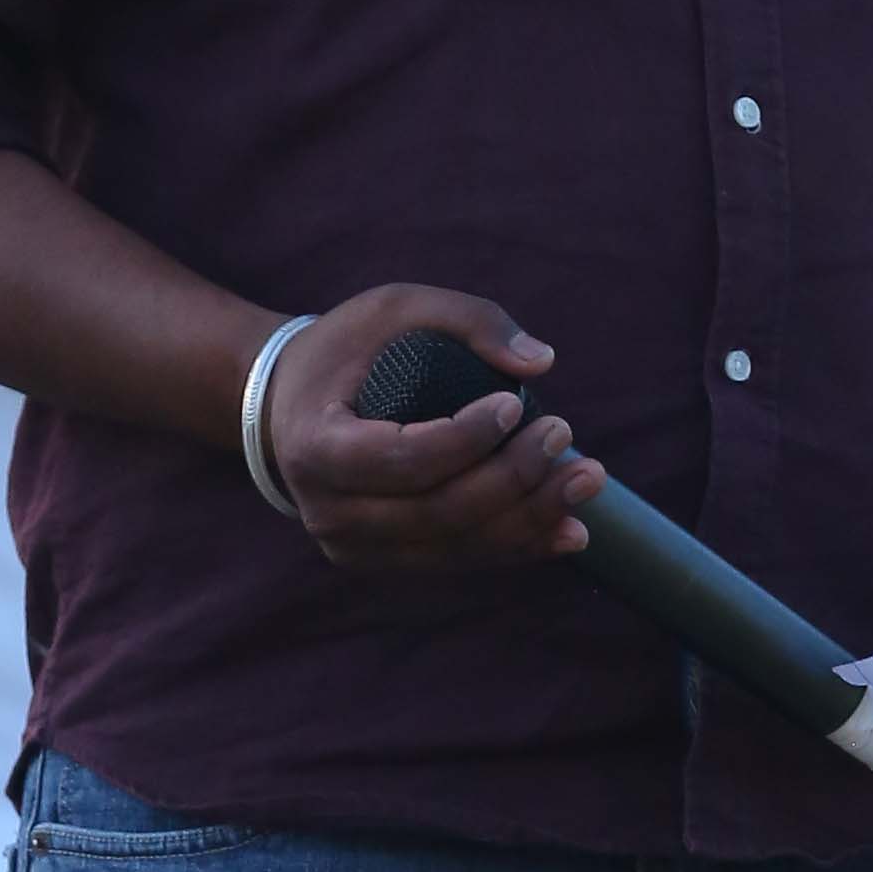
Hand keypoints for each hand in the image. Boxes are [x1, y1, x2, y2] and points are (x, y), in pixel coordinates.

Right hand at [257, 290, 604, 569]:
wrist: (286, 408)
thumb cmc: (346, 350)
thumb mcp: (396, 309)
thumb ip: (469, 320)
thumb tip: (542, 364)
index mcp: (317, 447)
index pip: (402, 459)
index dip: (466, 440)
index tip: (516, 405)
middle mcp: (328, 511)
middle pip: (437, 512)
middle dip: (514, 480)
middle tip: (565, 434)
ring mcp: (353, 548)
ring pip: (454, 547)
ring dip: (530, 520)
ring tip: (586, 481)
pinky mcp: (382, 563)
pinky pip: (457, 562)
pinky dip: (516, 547)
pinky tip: (567, 530)